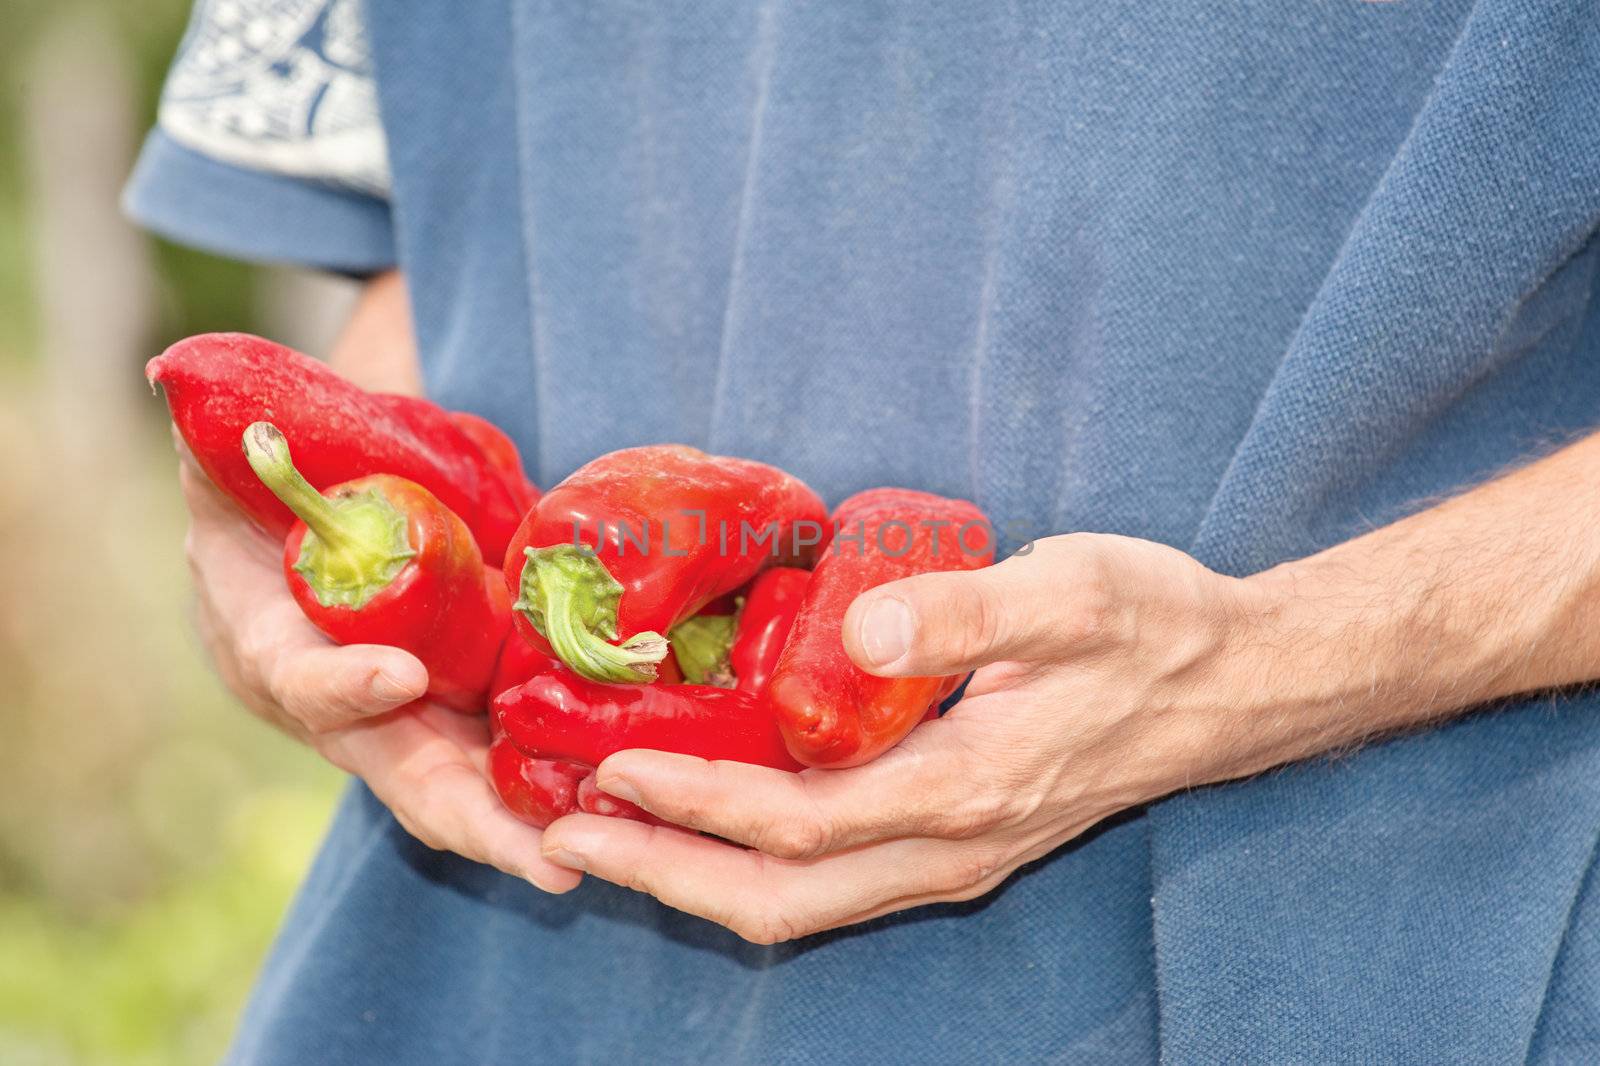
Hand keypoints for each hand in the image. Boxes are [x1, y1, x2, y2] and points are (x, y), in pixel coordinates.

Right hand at [177, 439, 578, 892]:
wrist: (321, 522)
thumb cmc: (274, 485)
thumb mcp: (235, 454)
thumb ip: (226, 436)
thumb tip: (183, 382)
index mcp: (268, 640)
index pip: (298, 676)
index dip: (341, 682)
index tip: (398, 674)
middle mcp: (337, 703)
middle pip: (400, 773)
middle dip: (468, 817)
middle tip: (541, 852)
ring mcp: (405, 719)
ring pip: (462, 787)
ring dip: (525, 824)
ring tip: (593, 848)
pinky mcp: (462, 711)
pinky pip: (506, 756)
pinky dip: (555, 782)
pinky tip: (620, 800)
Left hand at [538, 533, 1286, 941]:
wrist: (1233, 686)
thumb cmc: (1152, 627)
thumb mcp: (1072, 594)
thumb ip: (968, 613)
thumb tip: (859, 628)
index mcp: (966, 790)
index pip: (798, 822)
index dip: (695, 803)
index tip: (610, 765)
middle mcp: (952, 846)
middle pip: (782, 899)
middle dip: (666, 874)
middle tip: (566, 837)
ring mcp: (955, 855)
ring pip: (805, 904)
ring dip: (700, 880)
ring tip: (611, 838)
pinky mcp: (958, 839)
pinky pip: (834, 879)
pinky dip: (755, 864)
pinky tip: (712, 818)